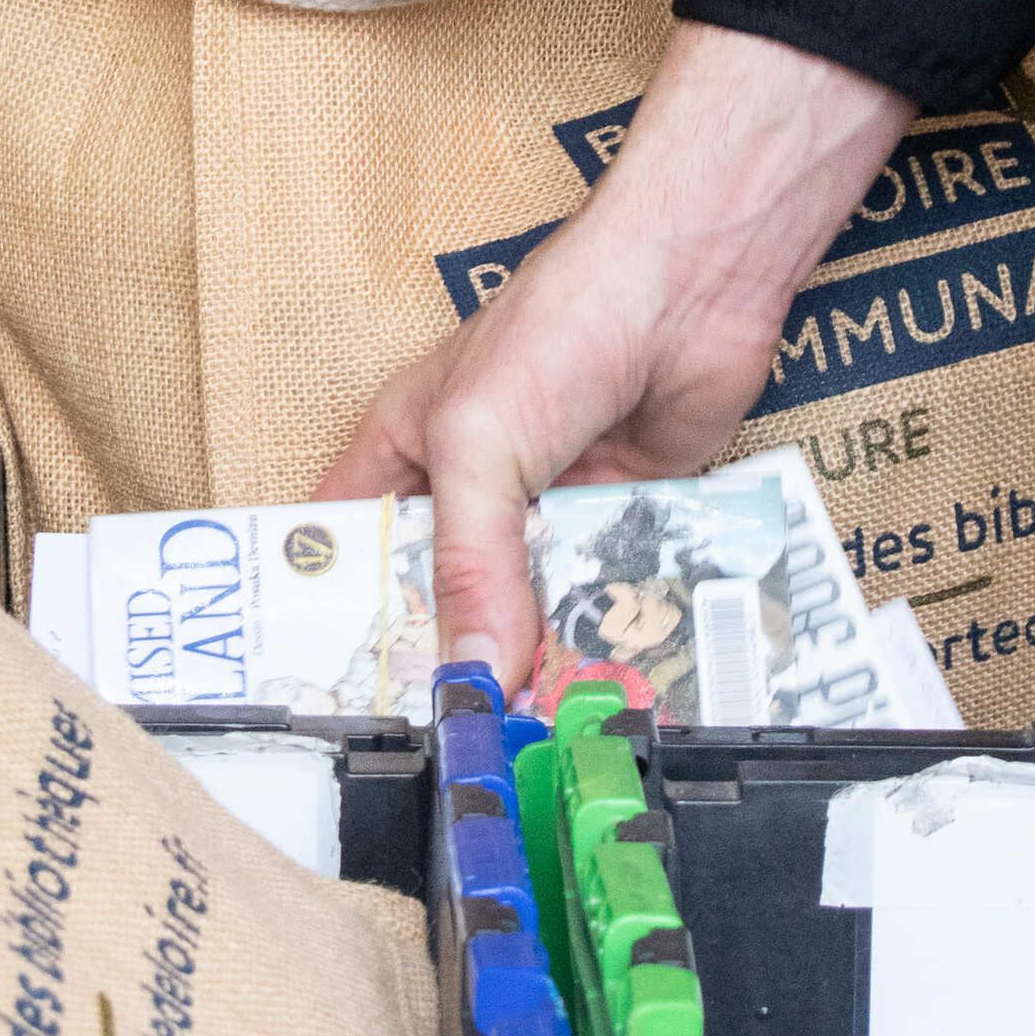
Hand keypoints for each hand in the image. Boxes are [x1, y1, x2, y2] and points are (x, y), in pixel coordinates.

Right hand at [315, 21, 915, 690]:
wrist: (697, 286)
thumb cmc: (564, 323)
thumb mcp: (482, 442)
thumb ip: (471, 562)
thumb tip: (472, 676)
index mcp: (403, 456)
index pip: (346, 552)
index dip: (337, 622)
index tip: (340, 704)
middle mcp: (470, 492)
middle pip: (443, 600)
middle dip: (450, 664)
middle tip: (453, 748)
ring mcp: (547, 511)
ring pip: (528, 611)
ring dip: (536, 663)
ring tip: (534, 746)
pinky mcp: (621, 524)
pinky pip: (604, 599)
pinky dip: (607, 640)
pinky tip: (608, 699)